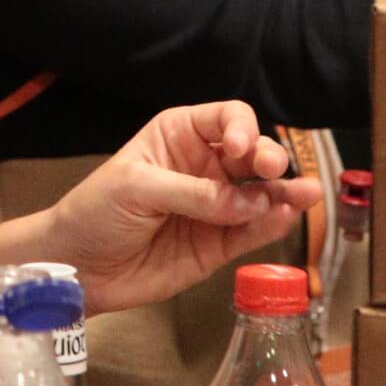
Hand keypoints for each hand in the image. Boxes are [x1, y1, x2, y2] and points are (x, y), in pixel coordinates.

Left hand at [39, 101, 323, 317]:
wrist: (77, 266)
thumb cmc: (96, 211)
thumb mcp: (136, 188)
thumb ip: (192, 193)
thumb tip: (246, 201)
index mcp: (180, 136)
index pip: (227, 118)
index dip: (242, 127)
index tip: (241, 148)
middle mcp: (205, 166)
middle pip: (251, 154)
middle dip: (267, 158)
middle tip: (271, 170)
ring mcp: (216, 207)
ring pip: (260, 194)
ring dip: (284, 192)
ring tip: (308, 193)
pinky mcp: (218, 246)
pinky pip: (252, 231)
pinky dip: (271, 224)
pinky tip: (288, 216)